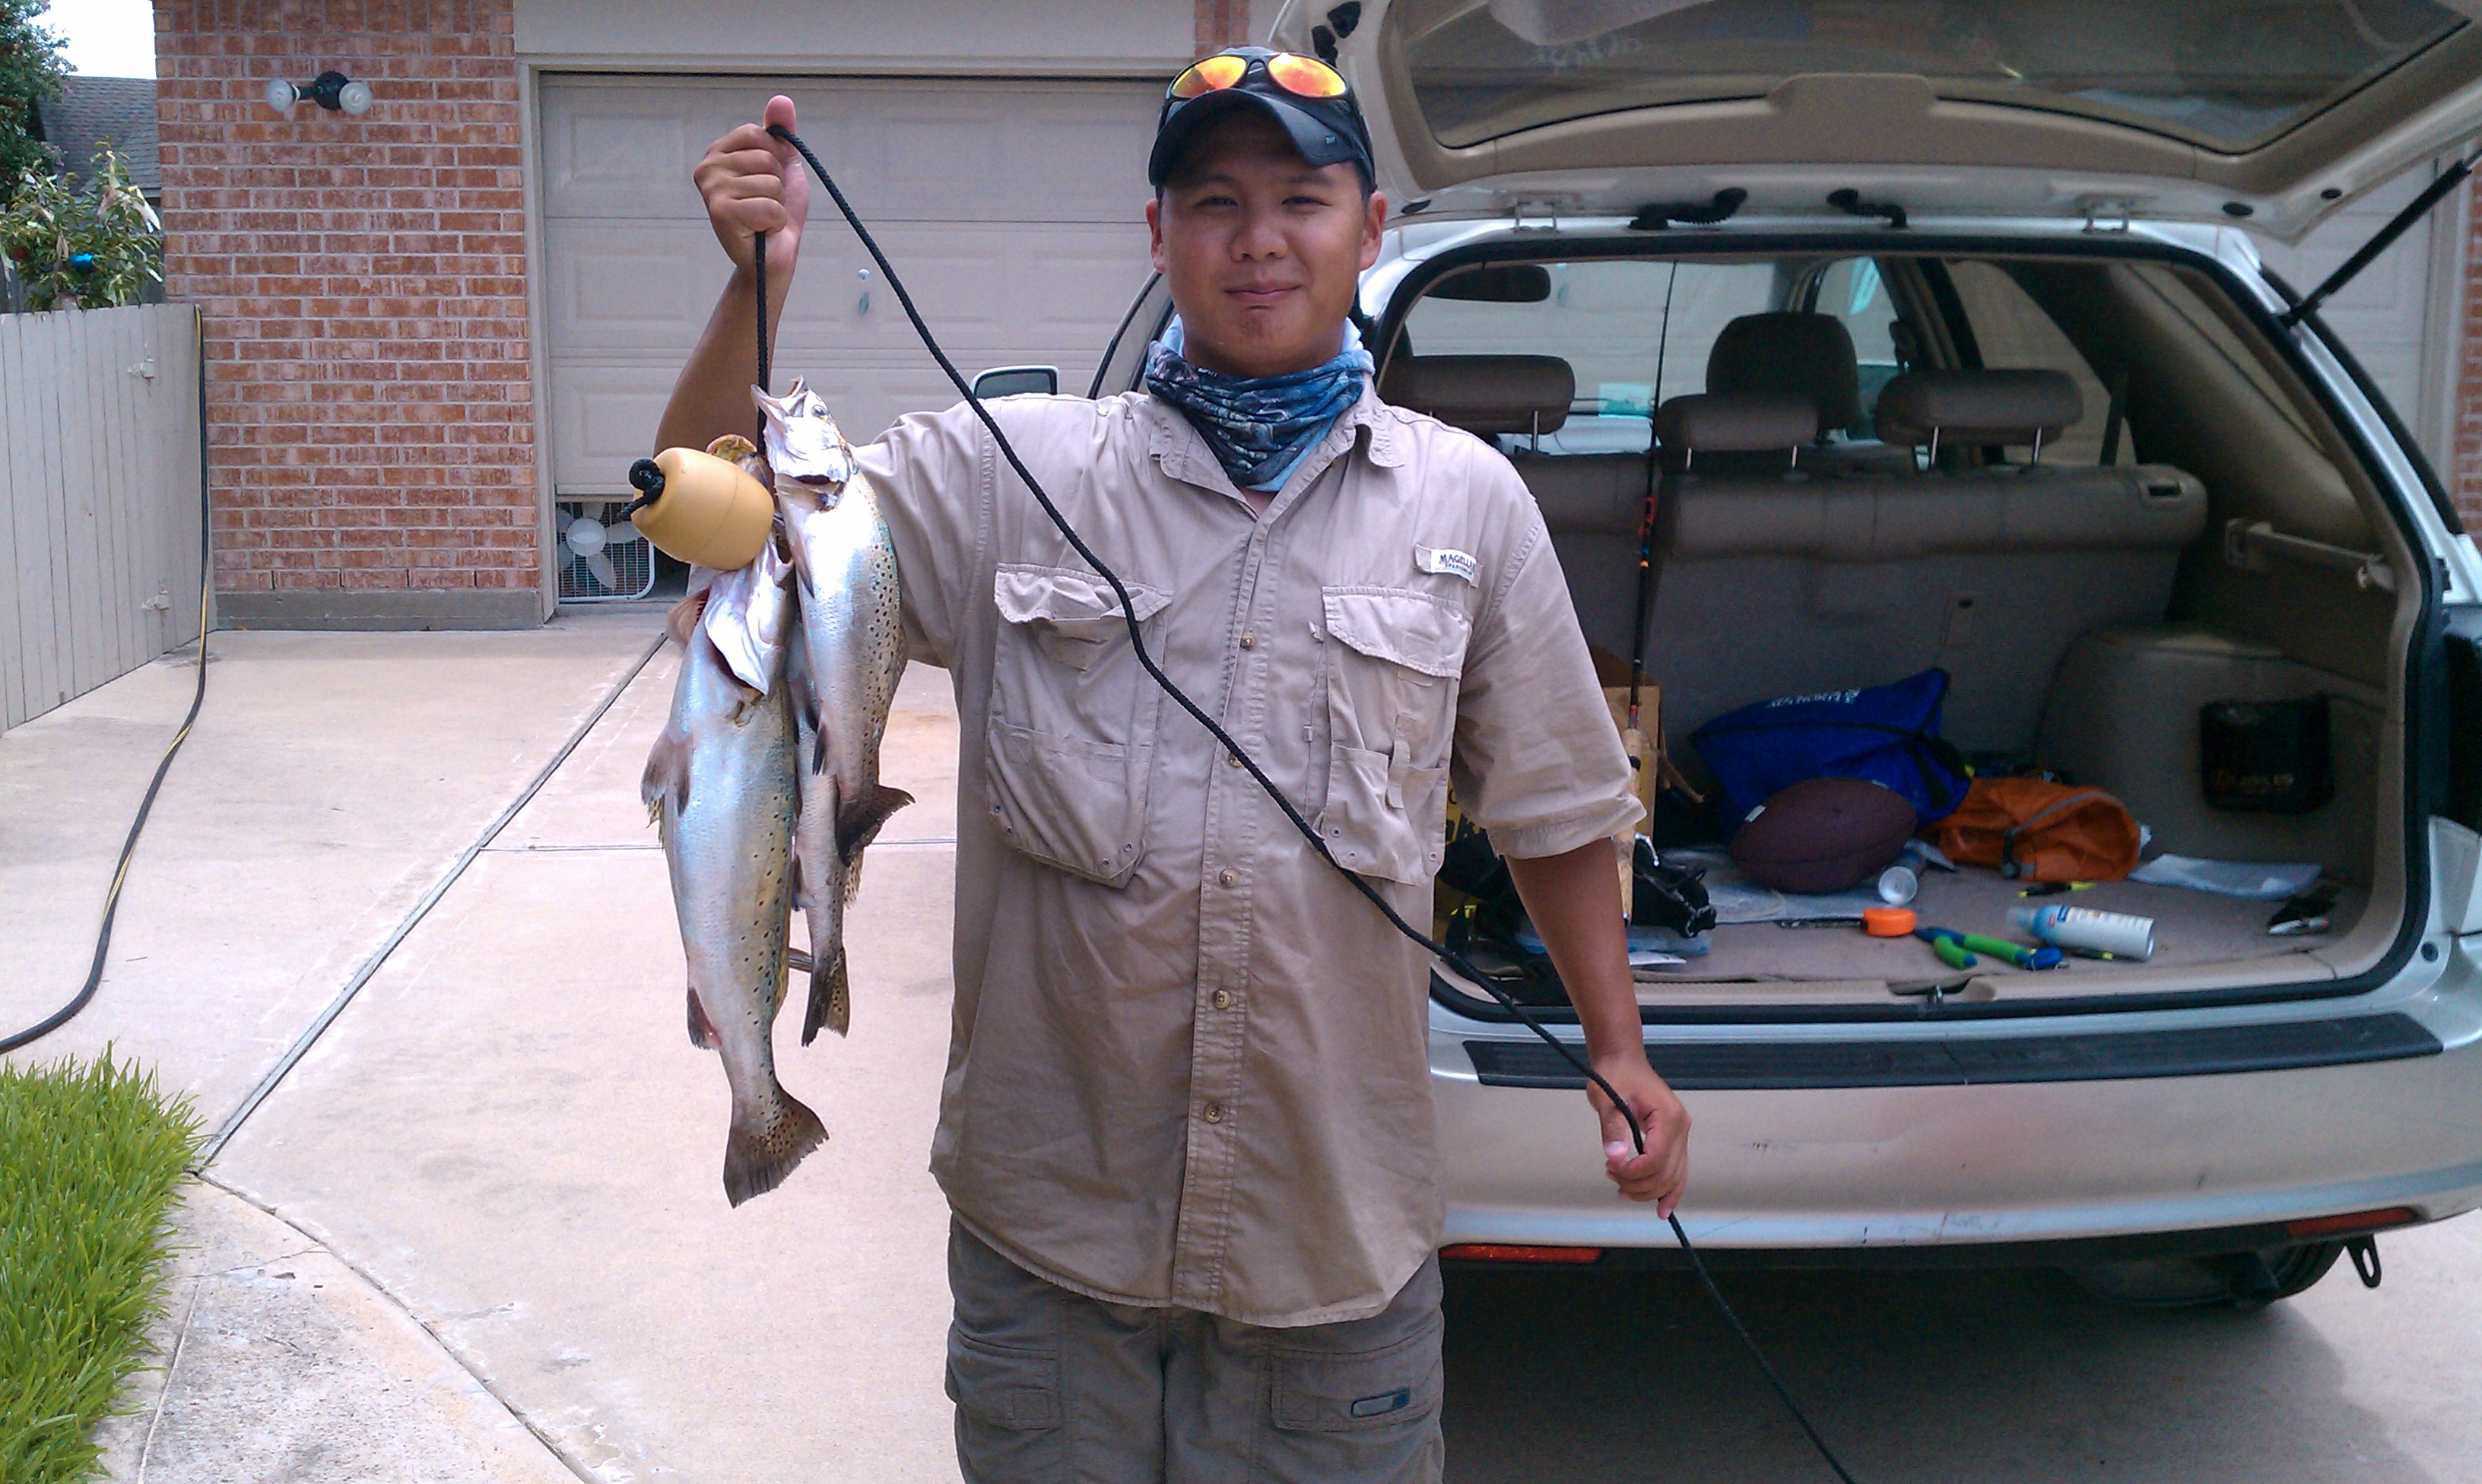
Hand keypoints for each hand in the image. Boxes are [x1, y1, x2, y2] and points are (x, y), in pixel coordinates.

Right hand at [694, 94, 809, 279]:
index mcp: (718, 152)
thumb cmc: (774, 212)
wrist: (773, 256)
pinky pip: (769, 206)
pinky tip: (760, 230)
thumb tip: (782, 100)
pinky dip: (774, 221)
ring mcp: (711, 190)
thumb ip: (781, 133)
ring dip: (777, 205)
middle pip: (765, 157)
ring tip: (762, 218)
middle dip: (778, 184)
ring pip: (770, 182)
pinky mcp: (720, 213)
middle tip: (765, 204)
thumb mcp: (783, 166)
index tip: (768, 178)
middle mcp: (707, 167)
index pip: (758, 133)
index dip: (776, 157)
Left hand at [1589, 1052, 1689, 1215]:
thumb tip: (1615, 1155)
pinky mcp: (1675, 1140)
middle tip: (1611, 1176)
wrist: (1624, 1062)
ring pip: (1673, 1177)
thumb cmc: (1616, 1075)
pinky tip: (1663, 1209)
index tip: (1610, 1167)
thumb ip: (1612, 1127)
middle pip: (1666, 1173)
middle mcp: (1681, 1128)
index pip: (1656, 1158)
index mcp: (1668, 1116)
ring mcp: (1681, 1135)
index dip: (1633, 1171)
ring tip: (1622, 1188)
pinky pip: (1678, 1171)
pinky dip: (1671, 1191)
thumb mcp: (1608, 1097)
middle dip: (1638, 1184)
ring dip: (1649, 1190)